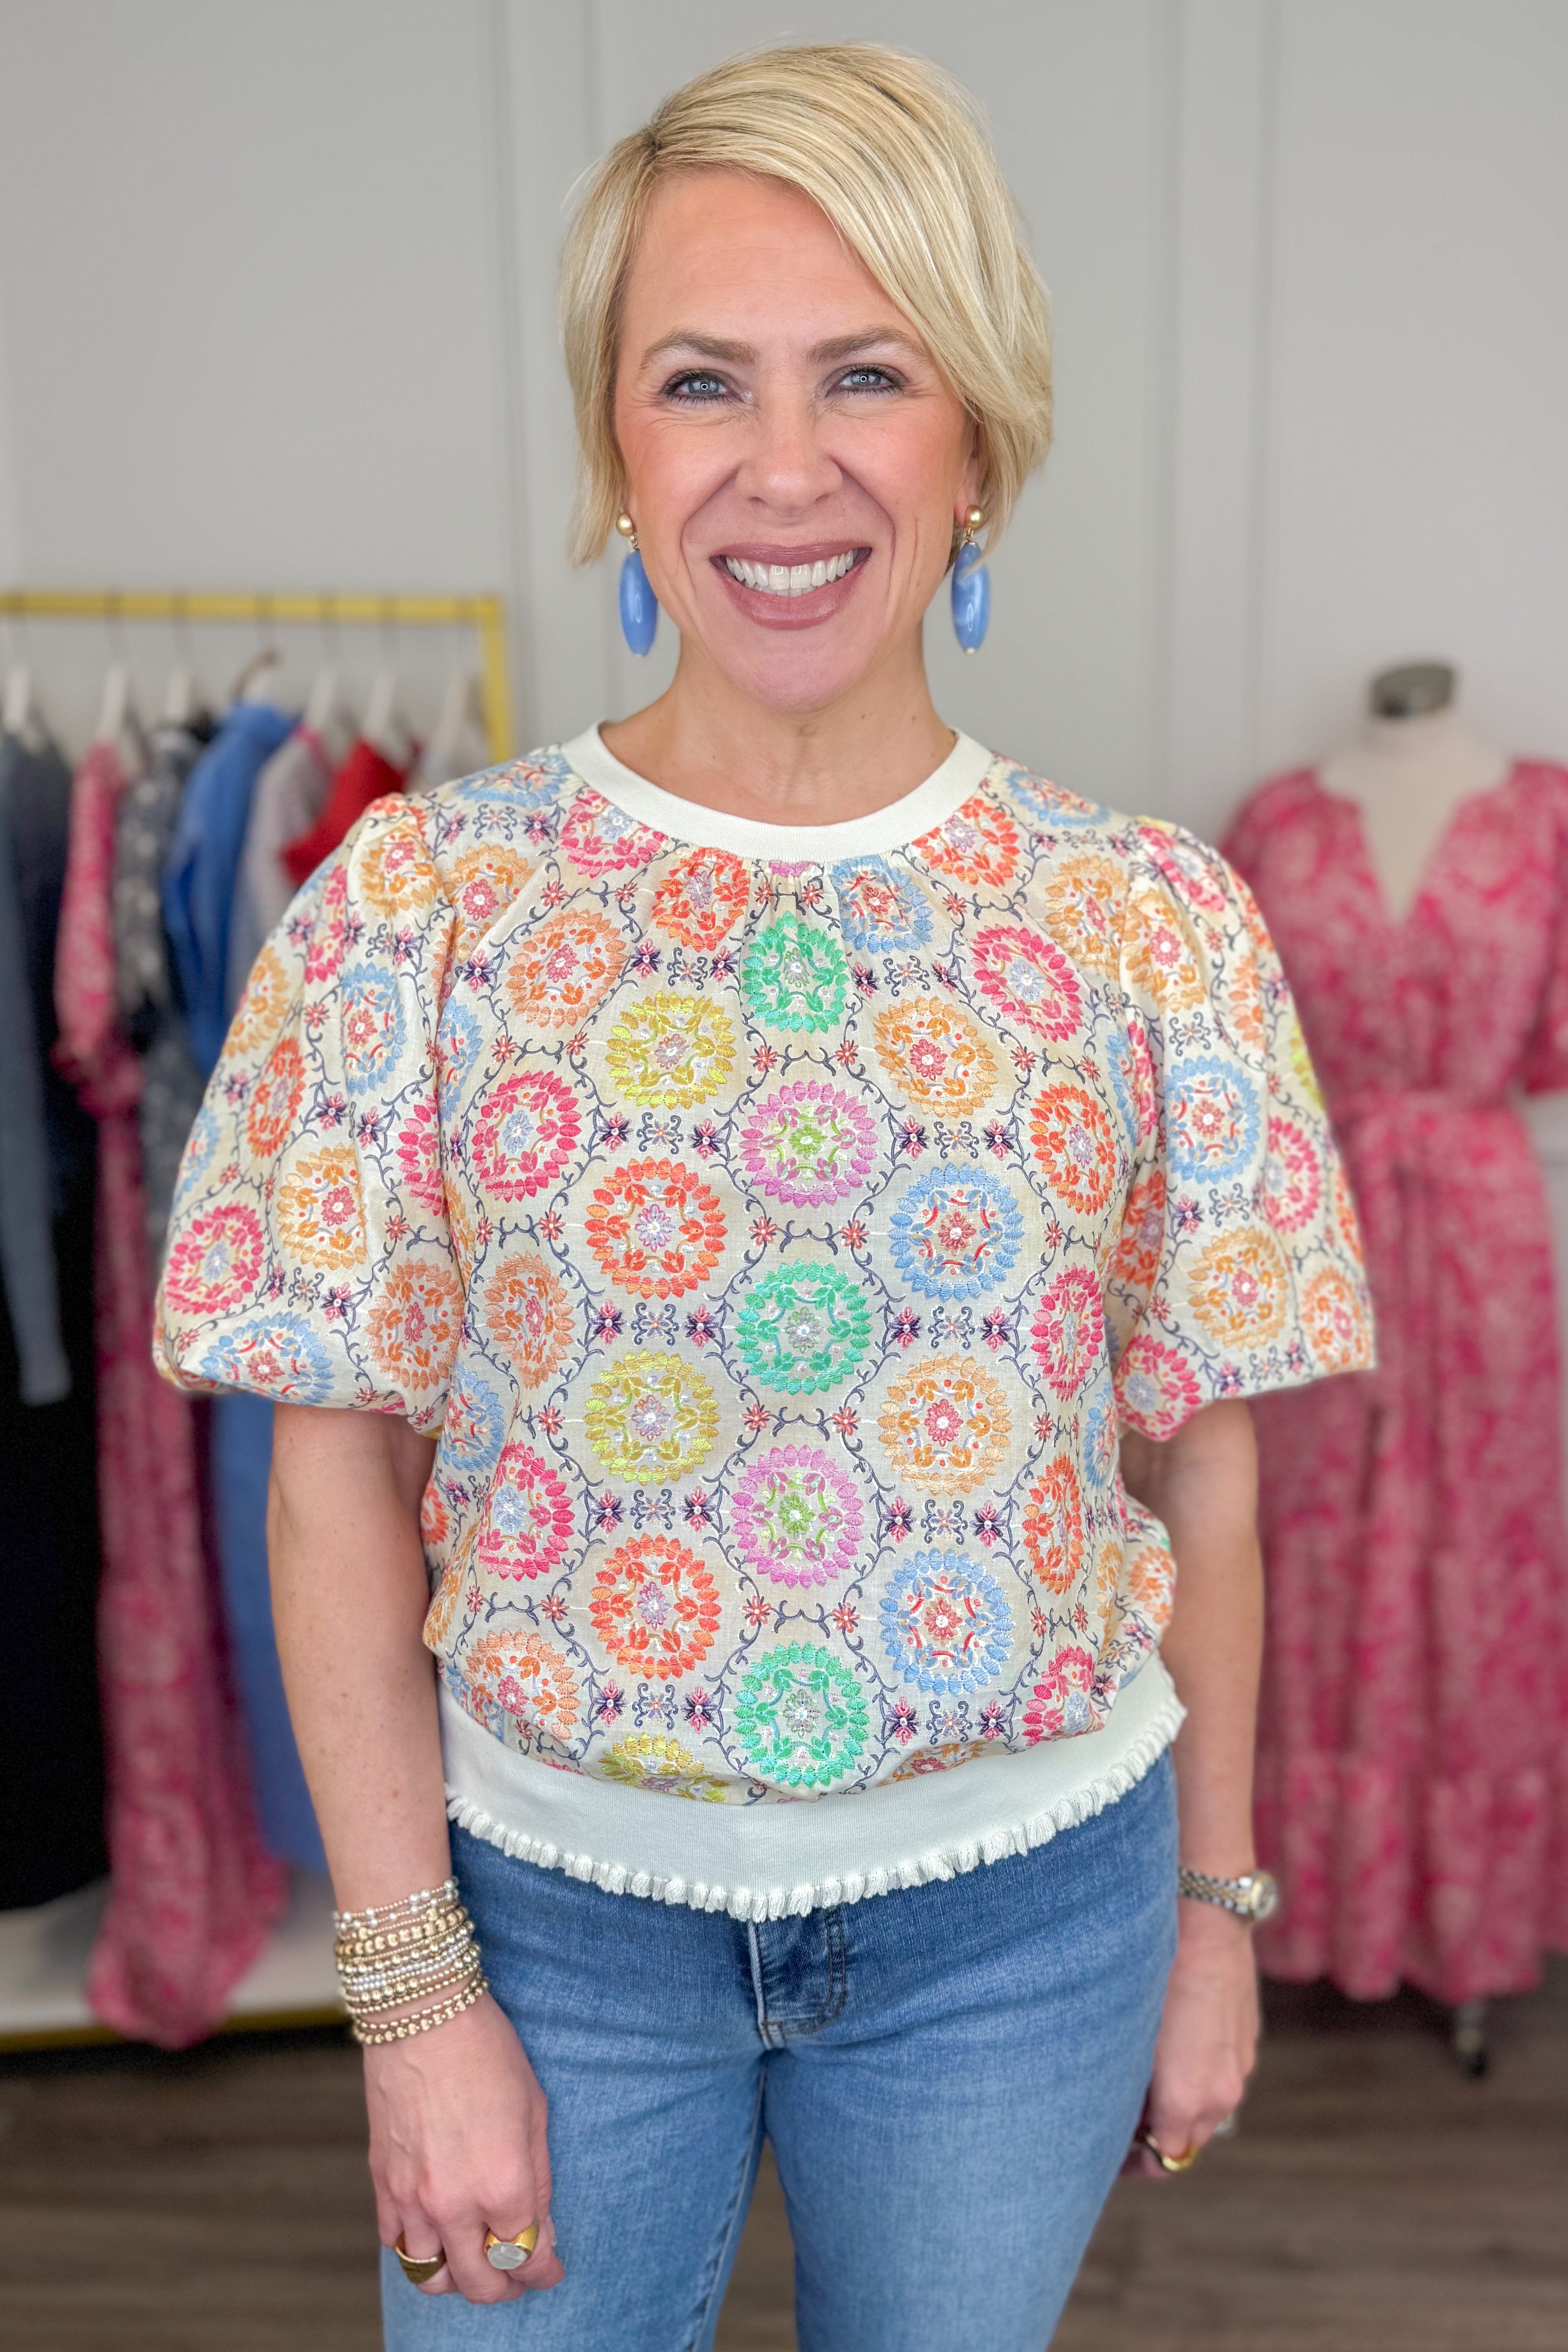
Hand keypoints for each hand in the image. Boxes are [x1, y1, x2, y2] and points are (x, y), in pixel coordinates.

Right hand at [367, 1990, 565, 2301]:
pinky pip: (395, 2243)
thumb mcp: (535, 2111)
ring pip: (431, 2277)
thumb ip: (538, 2179)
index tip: (550, 2270)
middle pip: (479, 2283)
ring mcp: (412, 2198)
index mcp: (503, 2184)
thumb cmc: (487, 2051)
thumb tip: (539, 2230)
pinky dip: (417, 2250)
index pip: (526, 2257)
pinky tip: (435, 2234)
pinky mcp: (383, 2182)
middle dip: (504, 2288)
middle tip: (516, 2276)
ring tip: (473, 2261)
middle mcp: (455, 2203)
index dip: (543, 2271)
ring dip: (457, 2278)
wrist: (423, 2014)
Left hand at [1139, 1901, 1257, 2175]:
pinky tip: (1174, 2042)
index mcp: (1187, 2099)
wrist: (1204, 1918)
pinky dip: (1199, 2074)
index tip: (1109, 2149)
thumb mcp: (1129, 2034)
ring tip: (1142, 2072)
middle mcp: (1222, 2093)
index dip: (1135, 2160)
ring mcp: (1241, 2066)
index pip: (1165, 2159)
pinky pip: (1222, 2075)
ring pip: (1207, 2108)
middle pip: (1187, 2139)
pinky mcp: (1248, 2040)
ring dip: (1178, 2103)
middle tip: (1118, 2109)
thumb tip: (1117, 2108)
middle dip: (1156, 2133)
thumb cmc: (1154, 1972)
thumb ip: (1127, 2085)